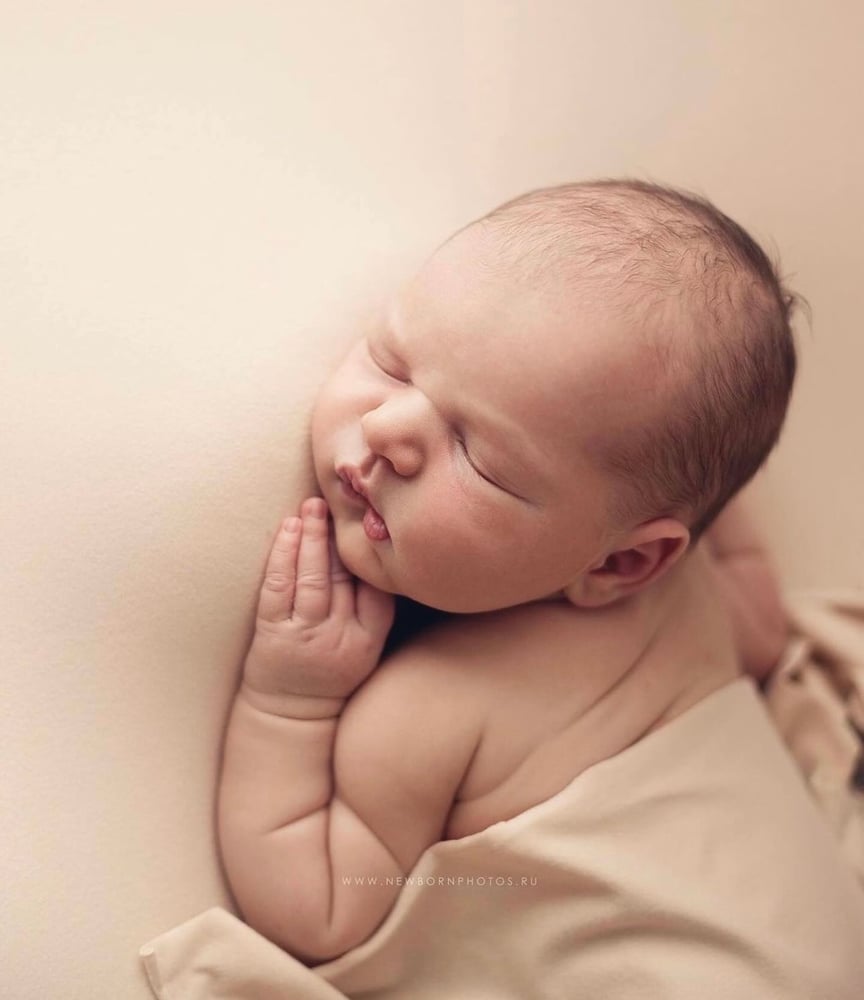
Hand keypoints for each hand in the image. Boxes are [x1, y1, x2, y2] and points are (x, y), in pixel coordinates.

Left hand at [242, 497, 394, 713]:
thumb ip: (374, 606)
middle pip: (342, 577)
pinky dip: (283, 554)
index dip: (370, 553)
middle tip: (338, 500)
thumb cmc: (331, 670)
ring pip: (311, 578)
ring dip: (312, 537)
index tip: (367, 520)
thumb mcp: (366, 646)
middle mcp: (338, 637)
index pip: (376, 589)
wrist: (291, 713)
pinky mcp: (272, 633)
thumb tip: (373, 548)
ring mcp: (304, 635)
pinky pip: (277, 586)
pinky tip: (289, 529)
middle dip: (338, 536)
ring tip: (313, 506)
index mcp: (368, 640)